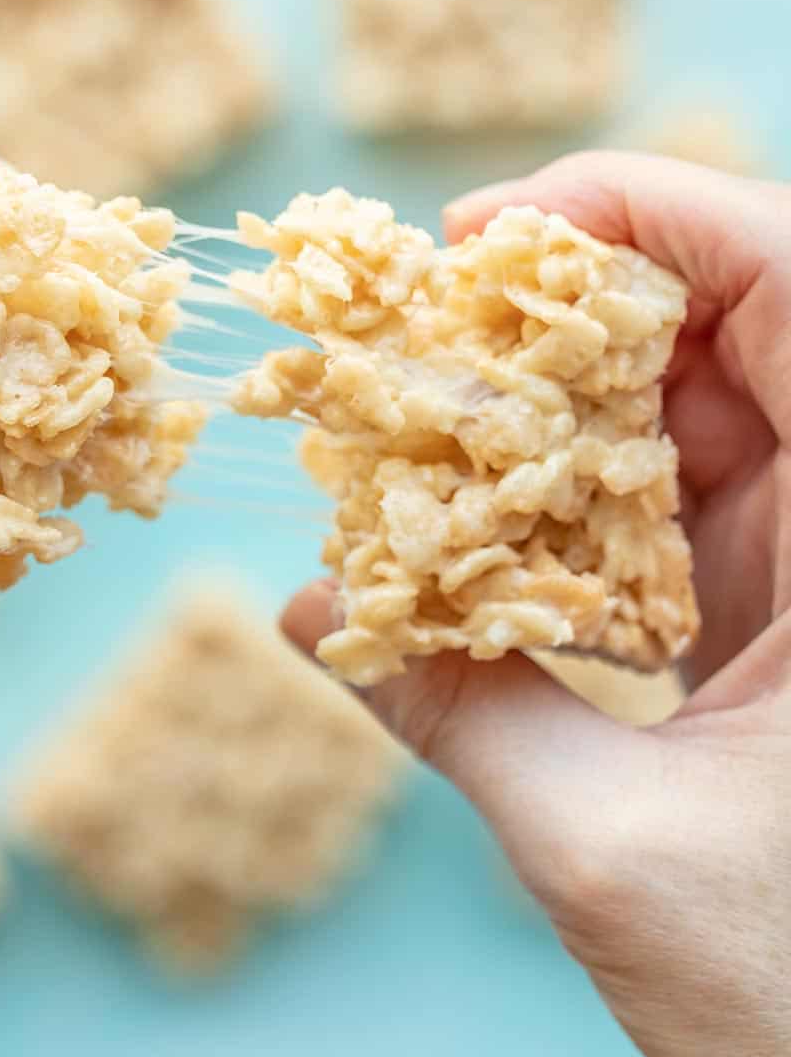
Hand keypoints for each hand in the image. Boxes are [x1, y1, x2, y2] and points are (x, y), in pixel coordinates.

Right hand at [283, 151, 790, 1056]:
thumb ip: (454, 712)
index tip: (490, 232)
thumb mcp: (607, 844)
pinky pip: (651, 497)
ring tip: (416, 411)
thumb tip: (312, 614)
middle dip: (559, 302)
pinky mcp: (762, 606)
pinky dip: (553, 490)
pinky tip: (466, 513)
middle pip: (716, 325)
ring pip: (673, 406)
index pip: (787, 281)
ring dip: (542, 399)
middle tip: (418, 320)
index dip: (644, 212)